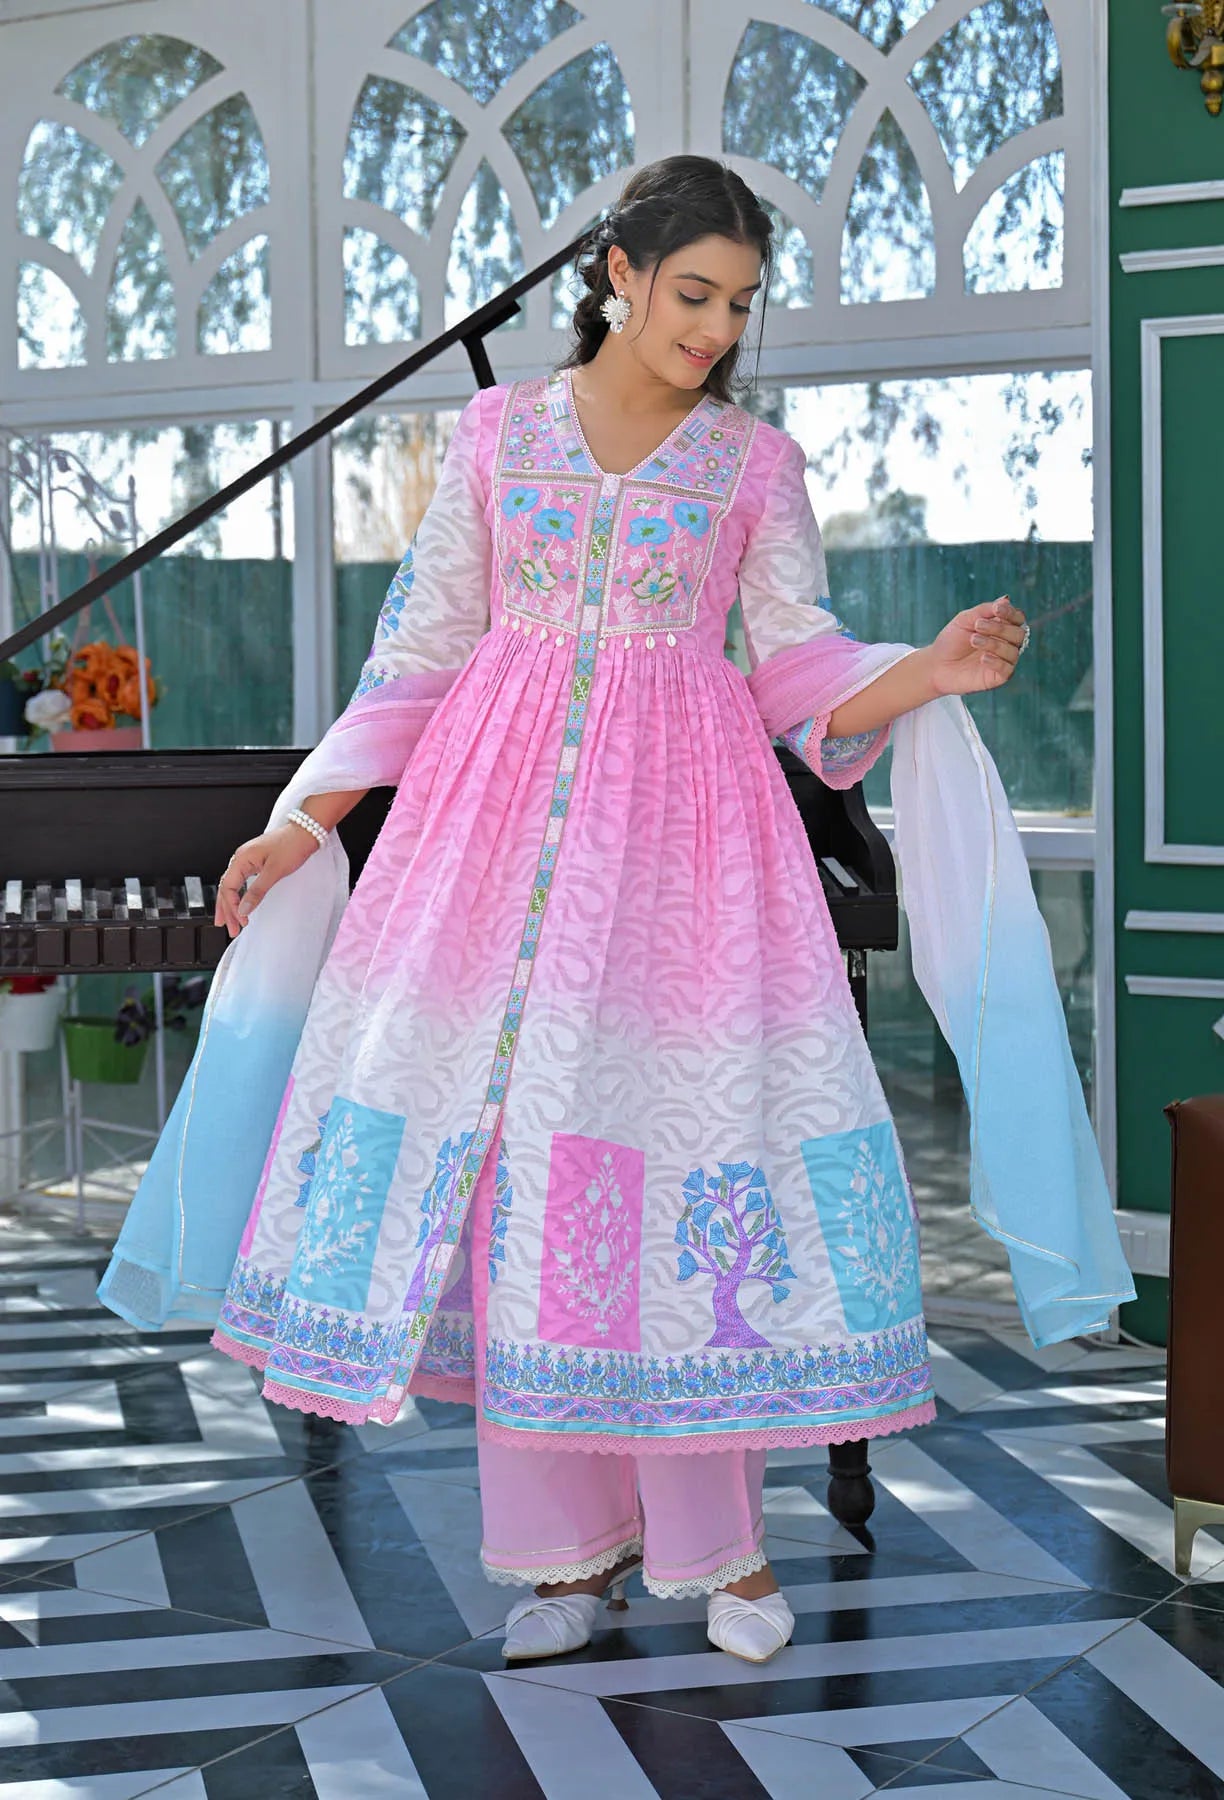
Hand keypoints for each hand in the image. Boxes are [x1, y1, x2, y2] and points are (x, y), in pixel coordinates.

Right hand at [214, 823, 318, 938]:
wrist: (306, 832)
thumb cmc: (292, 846)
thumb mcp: (275, 871)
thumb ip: (257, 891)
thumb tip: (243, 909)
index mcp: (242, 859)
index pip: (228, 888)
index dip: (233, 907)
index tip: (242, 922)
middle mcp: (241, 858)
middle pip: (226, 888)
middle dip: (227, 910)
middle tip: (231, 930)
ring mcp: (247, 860)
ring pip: (232, 885)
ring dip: (231, 905)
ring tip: (230, 922)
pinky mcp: (256, 862)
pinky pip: (241, 881)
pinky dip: (238, 895)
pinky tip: (239, 904)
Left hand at [927, 597, 1027, 696]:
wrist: (936, 665)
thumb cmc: (951, 640)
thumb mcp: (965, 620)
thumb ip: (985, 610)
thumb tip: (1006, 600)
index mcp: (1001, 627)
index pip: (1017, 618)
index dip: (1010, 613)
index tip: (996, 610)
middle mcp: (1006, 644)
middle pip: (1018, 634)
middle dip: (999, 628)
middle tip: (977, 626)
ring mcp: (1003, 661)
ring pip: (1013, 651)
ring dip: (994, 643)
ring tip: (973, 640)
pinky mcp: (997, 677)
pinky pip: (1007, 669)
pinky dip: (997, 661)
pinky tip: (983, 657)